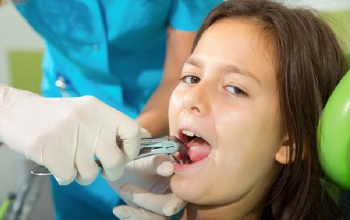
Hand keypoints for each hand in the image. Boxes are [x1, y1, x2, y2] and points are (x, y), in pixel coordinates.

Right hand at [0, 85, 140, 184]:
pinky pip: (69, 177)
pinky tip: (58, 163)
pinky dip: (65, 176)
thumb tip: (144, 136)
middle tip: (101, 168)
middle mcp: (87, 120)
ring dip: (83, 174)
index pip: (132, 131)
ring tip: (73, 161)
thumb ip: (113, 124)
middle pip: (115, 160)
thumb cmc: (58, 116)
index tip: (125, 155)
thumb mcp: (89, 111)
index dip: (133, 149)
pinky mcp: (50, 150)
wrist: (18, 111)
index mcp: (99, 109)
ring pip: (91, 173)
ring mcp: (68, 135)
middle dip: (111, 171)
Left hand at [109, 155, 186, 219]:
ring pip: (159, 218)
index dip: (175, 204)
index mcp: (178, 179)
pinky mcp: (151, 213)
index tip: (167, 210)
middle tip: (125, 188)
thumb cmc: (134, 161)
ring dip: (138, 214)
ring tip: (118, 208)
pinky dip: (132, 217)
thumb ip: (156, 163)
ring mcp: (163, 205)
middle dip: (148, 202)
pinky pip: (147, 219)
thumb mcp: (144, 160)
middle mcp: (174, 194)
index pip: (182, 195)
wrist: (120, 172)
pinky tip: (119, 210)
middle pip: (169, 208)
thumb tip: (170, 169)